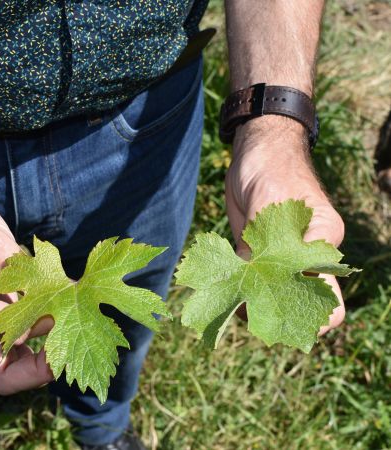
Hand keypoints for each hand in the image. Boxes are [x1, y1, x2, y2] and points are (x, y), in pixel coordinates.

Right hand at [0, 194, 52, 394]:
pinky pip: (16, 343)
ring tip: (71, 342)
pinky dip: (39, 340)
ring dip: (40, 362)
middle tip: (68, 355)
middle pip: (1, 375)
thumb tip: (59, 307)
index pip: (3, 335)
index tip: (61, 314)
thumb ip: (23, 279)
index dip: (36, 329)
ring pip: (9, 365)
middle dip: (37, 373)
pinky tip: (62, 323)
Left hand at [225, 116, 344, 334]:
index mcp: (323, 245)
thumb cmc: (272, 170)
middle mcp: (305, 258)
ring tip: (228, 301)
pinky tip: (220, 288)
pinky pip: (249, 283)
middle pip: (298, 307)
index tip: (274, 315)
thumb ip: (267, 244)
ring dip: (250, 306)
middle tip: (249, 316)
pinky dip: (236, 290)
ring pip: (270, 299)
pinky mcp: (255, 256)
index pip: (329, 302)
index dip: (307, 317)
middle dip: (276, 318)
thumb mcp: (272, 204)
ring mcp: (278, 259)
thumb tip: (250, 282)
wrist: (253, 155)